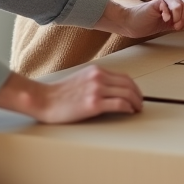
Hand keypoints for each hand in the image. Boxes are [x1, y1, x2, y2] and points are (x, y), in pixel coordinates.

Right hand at [0, 66, 143, 123]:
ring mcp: (96, 90)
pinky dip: (128, 108)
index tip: (137, 94)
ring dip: (135, 102)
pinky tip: (129, 112)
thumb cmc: (60, 94)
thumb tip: (113, 90)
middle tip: (140, 104)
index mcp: (96, 71)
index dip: (134, 87)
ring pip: (126, 93)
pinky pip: (119, 104)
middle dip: (138, 95)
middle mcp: (98, 78)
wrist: (44, 100)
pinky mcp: (93, 104)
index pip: (124, 77)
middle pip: (129, 84)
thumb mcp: (82, 79)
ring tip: (137, 109)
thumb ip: (97, 81)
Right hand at [107, 0, 183, 38]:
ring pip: (181, 4)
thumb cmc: (154, 22)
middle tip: (178, 26)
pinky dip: (168, 15)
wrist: (136, 23)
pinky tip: (164, 19)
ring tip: (172, 24)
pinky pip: (167, 5)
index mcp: (181, 2)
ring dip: (178, 18)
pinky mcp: (156, 3)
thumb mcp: (174, 23)